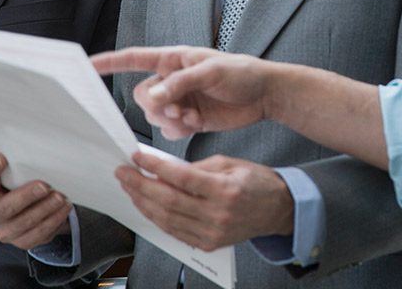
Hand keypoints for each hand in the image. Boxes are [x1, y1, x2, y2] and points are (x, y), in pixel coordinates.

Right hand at [0, 153, 72, 249]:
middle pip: (5, 208)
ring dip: (45, 210)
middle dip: (26, 197)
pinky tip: (64, 209)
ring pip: (25, 224)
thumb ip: (16, 165)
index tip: (1, 157)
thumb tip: (35, 144)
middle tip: (44, 186)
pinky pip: (38, 235)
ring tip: (60, 197)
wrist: (26, 210)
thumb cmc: (18, 185)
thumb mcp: (13, 175)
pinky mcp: (21, 242)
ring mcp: (5, 232)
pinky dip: (53, 221)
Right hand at [92, 46, 274, 138]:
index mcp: (173, 59)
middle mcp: (171, 80)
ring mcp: (178, 101)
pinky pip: (168, 131)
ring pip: (154, 116)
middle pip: (142, 96)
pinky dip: (178, 132)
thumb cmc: (241, 73)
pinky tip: (196, 125)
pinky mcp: (187, 119)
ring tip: (193, 117)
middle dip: (157, 107)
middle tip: (179, 110)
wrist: (264, 95)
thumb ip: (181, 83)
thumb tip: (155, 95)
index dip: (110, 62)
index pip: (134, 59)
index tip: (87, 66)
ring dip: (169, 121)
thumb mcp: (212, 72)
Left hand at [117, 150, 293, 251]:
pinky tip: (146, 204)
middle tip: (123, 172)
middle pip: (169, 201)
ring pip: (167, 219)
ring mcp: (212, 233)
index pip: (181, 178)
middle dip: (140, 185)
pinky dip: (156, 218)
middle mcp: (218, 214)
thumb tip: (165, 168)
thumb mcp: (229, 163)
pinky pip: (175, 231)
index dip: (155, 167)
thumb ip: (197, 167)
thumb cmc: (256, 182)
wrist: (278, 210)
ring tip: (130, 187)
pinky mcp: (208, 244)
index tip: (137, 157)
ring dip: (143, 202)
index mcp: (225, 190)